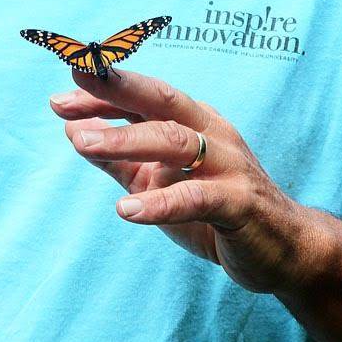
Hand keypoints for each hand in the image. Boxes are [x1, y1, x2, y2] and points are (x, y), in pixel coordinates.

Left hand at [49, 67, 320, 292]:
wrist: (283, 251)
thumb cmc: (215, 210)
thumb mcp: (159, 182)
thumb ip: (121, 159)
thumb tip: (72, 130)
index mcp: (194, 122)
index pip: (143, 97)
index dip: (102, 92)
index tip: (58, 95)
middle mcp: (213, 133)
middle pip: (162, 102)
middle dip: (116, 90)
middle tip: (68, 91)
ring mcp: (229, 165)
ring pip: (176, 142)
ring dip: (125, 140)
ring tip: (80, 142)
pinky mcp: (241, 203)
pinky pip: (198, 197)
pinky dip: (161, 201)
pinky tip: (126, 210)